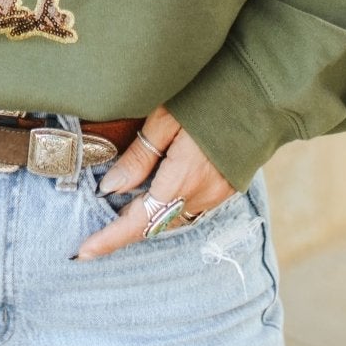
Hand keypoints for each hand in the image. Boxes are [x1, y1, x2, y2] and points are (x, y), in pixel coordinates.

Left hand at [74, 105, 235, 260]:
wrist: (262, 93)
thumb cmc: (209, 95)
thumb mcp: (165, 119)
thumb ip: (139, 156)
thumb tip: (111, 188)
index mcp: (182, 180)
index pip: (139, 222)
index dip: (110, 239)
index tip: (83, 252)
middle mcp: (201, 195)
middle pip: (155, 225)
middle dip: (124, 228)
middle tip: (96, 226)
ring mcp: (217, 194)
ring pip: (172, 218)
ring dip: (147, 217)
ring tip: (120, 208)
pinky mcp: (226, 188)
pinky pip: (190, 208)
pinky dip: (167, 208)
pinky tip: (153, 194)